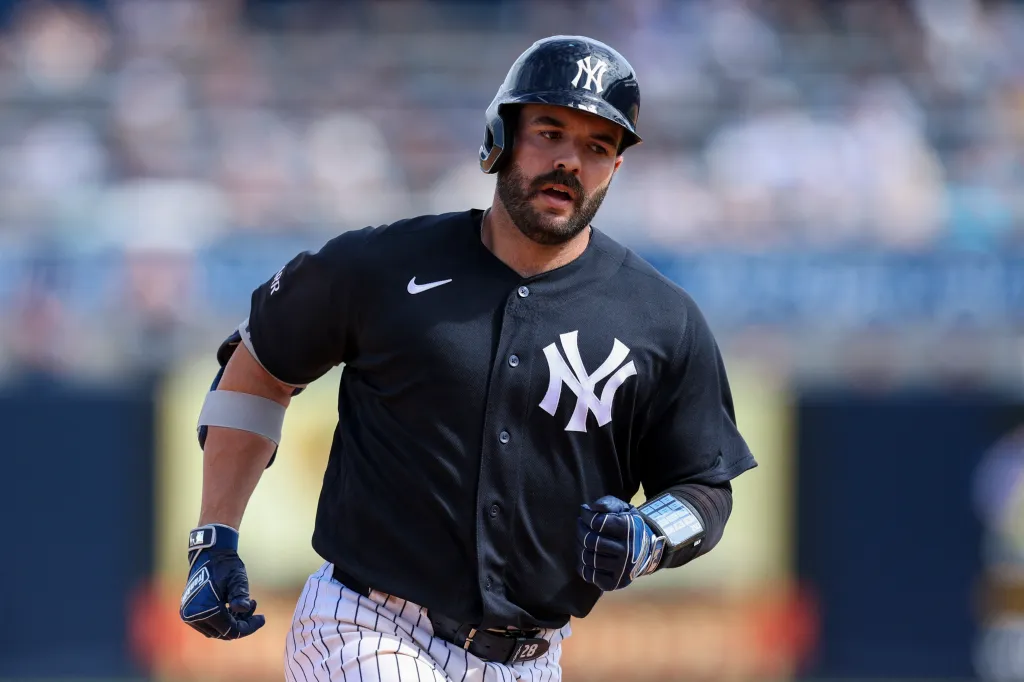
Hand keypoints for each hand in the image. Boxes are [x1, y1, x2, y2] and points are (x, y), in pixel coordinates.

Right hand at [179, 524, 265, 638]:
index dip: (249, 627)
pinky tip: (233, 606)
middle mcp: (193, 615)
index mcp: (205, 609)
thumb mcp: (237, 579)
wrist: (209, 554)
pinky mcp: (188, 611)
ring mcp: (188, 614)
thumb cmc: (225, 565)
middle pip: (223, 632)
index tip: (262, 618)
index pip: (231, 630)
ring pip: (216, 629)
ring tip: (246, 605)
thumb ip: (240, 595)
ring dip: (232, 621)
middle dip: (241, 624)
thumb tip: (243, 609)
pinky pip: (208, 623)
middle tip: (254, 606)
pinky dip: (222, 618)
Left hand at [576, 495, 664, 590]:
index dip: (586, 515)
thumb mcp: (624, 510)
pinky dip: (582, 565)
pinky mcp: (615, 583)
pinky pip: (589, 575)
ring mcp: (621, 569)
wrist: (646, 552)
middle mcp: (627, 551)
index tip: (584, 513)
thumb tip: (591, 508)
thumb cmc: (629, 527)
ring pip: (588, 558)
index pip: (597, 522)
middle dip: (580, 530)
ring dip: (579, 547)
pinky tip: (586, 556)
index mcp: (629, 530)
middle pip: (591, 541)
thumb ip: (608, 503)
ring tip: (582, 541)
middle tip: (580, 526)